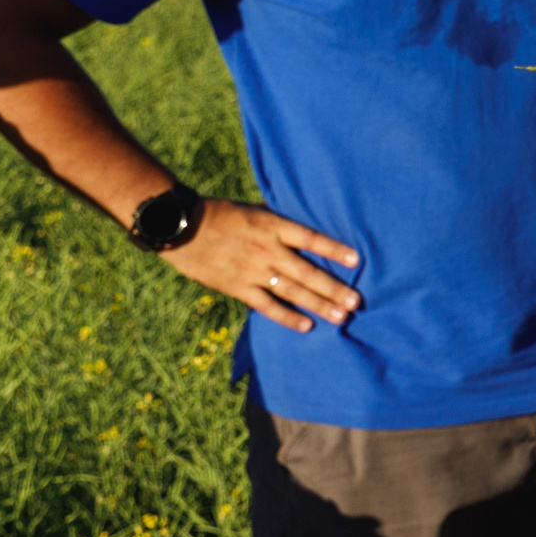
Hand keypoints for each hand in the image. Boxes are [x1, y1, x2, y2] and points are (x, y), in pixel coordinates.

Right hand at [164, 198, 361, 333]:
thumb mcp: (254, 210)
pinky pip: (267, 306)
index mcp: (272, 226)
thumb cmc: (219, 214)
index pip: (311, 239)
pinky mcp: (237, 287)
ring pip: (292, 292)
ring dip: (319, 305)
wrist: (178, 227)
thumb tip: (303, 231)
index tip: (357, 260)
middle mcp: (267, 249)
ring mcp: (253, 271)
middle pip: (307, 272)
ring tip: (342, 317)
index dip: (334, 249)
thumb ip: (278, 224)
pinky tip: (307, 326)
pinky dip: (287, 317)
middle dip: (334, 288)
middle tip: (357, 302)